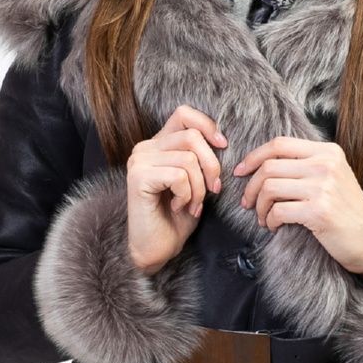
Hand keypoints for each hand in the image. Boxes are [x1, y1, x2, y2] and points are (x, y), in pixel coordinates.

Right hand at [126, 106, 226, 273]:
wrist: (156, 249)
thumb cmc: (177, 218)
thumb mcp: (196, 182)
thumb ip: (201, 158)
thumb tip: (222, 141)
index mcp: (158, 144)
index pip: (184, 114)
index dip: (208, 126)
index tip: (223, 146)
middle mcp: (145, 148)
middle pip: (192, 136)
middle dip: (211, 166)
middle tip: (213, 191)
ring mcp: (139, 161)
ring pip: (188, 158)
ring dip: (199, 187)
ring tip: (193, 205)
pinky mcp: (138, 177)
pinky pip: (179, 176)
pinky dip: (188, 195)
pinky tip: (180, 208)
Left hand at [233, 137, 362, 276]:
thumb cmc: (347, 211)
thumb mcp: (331, 177)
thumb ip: (305, 165)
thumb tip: (262, 164)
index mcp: (327, 152)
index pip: (279, 144)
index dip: (254, 157)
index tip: (241, 172)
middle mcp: (325, 164)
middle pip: (269, 166)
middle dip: (250, 187)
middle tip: (248, 203)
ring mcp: (323, 187)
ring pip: (269, 188)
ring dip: (259, 207)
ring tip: (263, 218)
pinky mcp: (319, 210)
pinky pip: (278, 211)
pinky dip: (270, 221)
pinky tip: (275, 227)